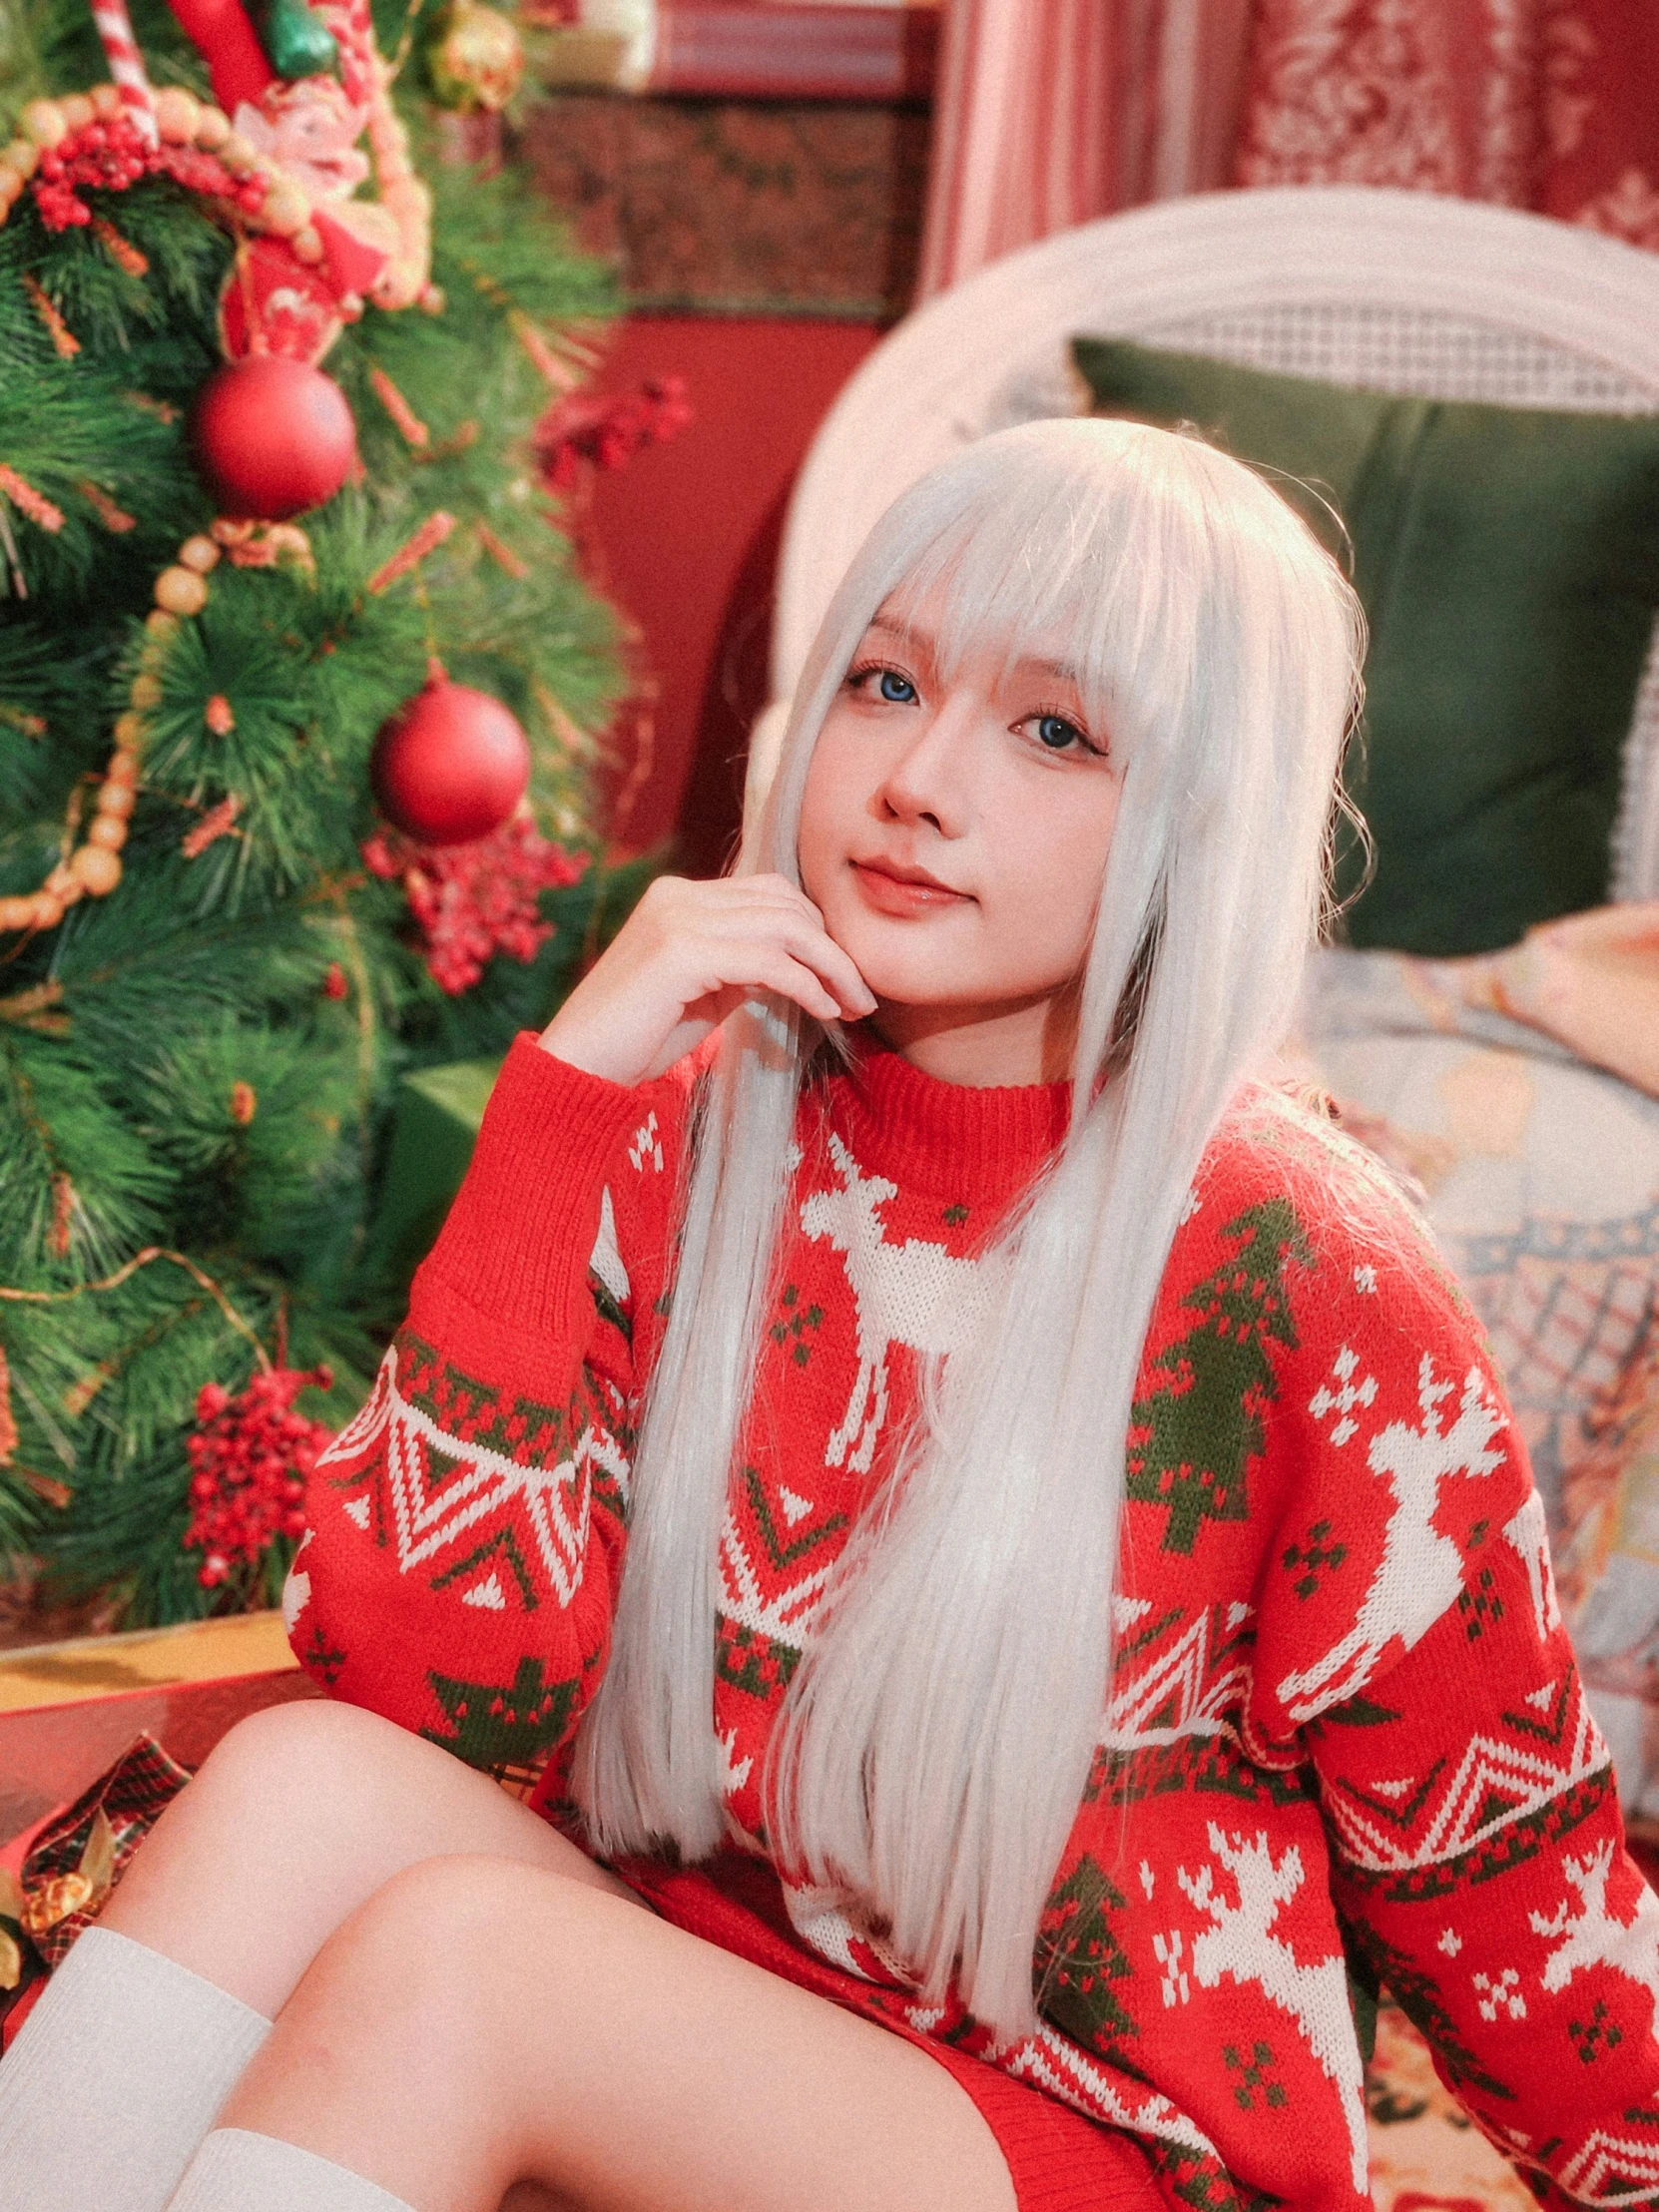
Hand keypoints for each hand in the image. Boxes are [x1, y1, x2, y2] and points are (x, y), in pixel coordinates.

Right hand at [539, 873, 877, 1086]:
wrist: (577, 1069)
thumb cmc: (638, 1041)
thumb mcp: (704, 993)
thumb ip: (744, 967)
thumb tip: (799, 965)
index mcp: (679, 897)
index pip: (770, 894)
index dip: (817, 931)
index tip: (844, 979)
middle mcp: (677, 896)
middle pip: (785, 903)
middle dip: (834, 948)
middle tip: (862, 997)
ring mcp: (677, 919)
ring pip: (785, 928)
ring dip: (832, 967)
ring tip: (854, 1006)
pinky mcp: (680, 953)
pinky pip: (768, 961)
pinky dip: (806, 984)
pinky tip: (824, 1010)